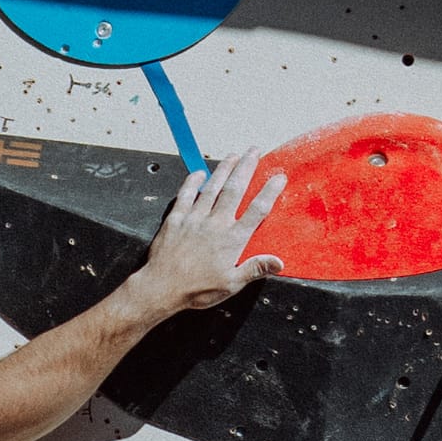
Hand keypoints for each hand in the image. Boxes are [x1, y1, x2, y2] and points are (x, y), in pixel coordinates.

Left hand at [133, 150, 284, 317]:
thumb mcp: (231, 284)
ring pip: (213, 187)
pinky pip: (186, 194)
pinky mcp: (177, 218)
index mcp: (232, 240)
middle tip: (255, 151)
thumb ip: (255, 269)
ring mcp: (195, 218)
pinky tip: (199, 172)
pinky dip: (192, 181)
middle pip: (235, 189)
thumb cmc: (197, 289)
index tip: (279, 177)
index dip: (270, 191)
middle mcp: (216, 223)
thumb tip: (278, 263)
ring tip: (233, 155)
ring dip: (224, 168)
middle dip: (247, 167)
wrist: (162, 288)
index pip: (257, 210)